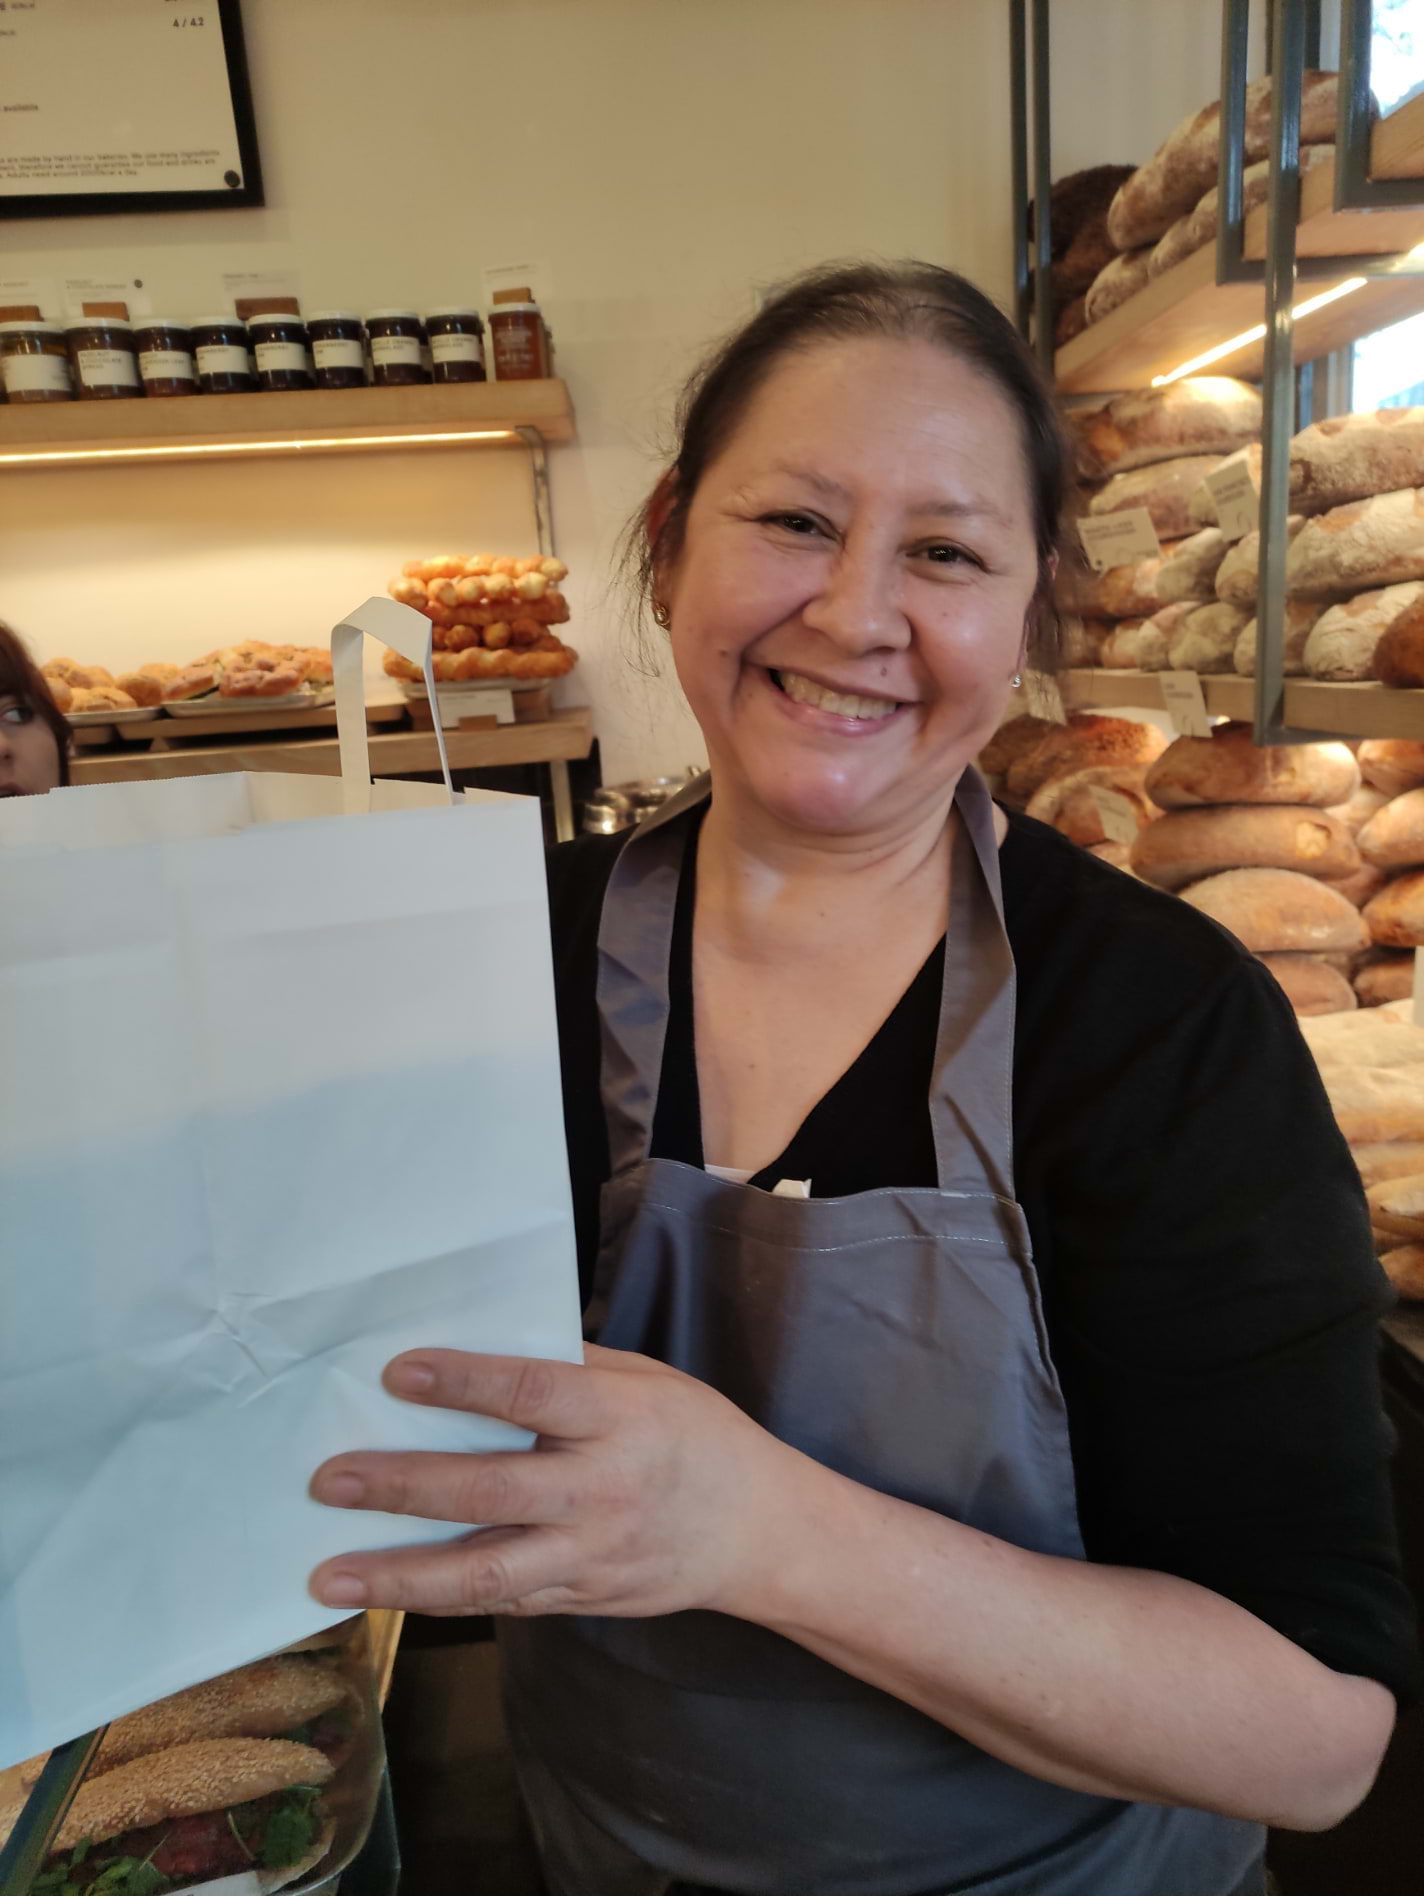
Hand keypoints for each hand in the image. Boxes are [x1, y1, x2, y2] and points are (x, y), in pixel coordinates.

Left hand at [308, 1346, 814, 1620]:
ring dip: (399, 1576)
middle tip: (330, 1479)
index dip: (463, 1382)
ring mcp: (588, 1554)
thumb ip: (570, 1370)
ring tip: (327, 1576)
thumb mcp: (647, 1380)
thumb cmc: (695, 1436)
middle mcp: (601, 1489)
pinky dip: (438, 1599)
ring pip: (484, 1571)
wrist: (759, 1531)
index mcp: (620, 1417)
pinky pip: (500, 1600)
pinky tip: (384, 1593)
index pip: (532, 1394)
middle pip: (490, 1490)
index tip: (395, 1373)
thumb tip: (478, 1347)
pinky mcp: (578, 1598)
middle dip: (403, 1487)